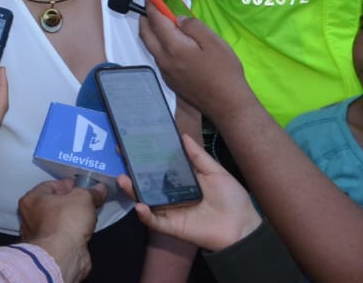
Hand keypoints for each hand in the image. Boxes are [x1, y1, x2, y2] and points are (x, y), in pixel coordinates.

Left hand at [18, 179, 107, 282]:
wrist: (64, 256)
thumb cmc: (65, 222)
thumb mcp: (83, 198)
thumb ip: (92, 192)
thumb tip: (99, 189)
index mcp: (32, 199)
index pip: (50, 185)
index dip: (68, 184)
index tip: (82, 186)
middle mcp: (30, 217)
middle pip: (53, 204)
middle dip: (70, 202)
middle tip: (86, 201)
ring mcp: (38, 236)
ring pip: (57, 222)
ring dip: (71, 219)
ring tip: (87, 216)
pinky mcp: (48, 250)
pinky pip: (61, 236)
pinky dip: (71, 233)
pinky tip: (82, 231)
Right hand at [117, 134, 260, 251]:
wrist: (243, 227)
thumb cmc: (232, 198)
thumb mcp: (216, 172)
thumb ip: (197, 156)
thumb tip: (182, 135)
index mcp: (181, 180)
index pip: (158, 166)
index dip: (144, 155)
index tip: (131, 141)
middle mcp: (171, 194)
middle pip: (146, 182)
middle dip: (131, 170)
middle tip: (119, 155)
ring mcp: (170, 210)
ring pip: (145, 200)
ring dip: (132, 191)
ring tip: (122, 179)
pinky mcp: (172, 226)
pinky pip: (154, 221)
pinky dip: (145, 215)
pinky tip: (139, 205)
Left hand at [137, 10, 254, 122]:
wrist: (228, 104)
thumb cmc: (224, 71)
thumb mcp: (214, 42)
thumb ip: (193, 27)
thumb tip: (178, 18)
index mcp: (173, 47)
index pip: (156, 19)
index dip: (151, 2)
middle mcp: (164, 59)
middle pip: (146, 33)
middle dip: (145, 16)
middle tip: (152, 4)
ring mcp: (165, 72)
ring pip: (150, 46)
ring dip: (151, 31)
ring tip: (161, 20)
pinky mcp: (170, 81)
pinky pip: (158, 57)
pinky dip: (158, 44)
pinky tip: (171, 42)